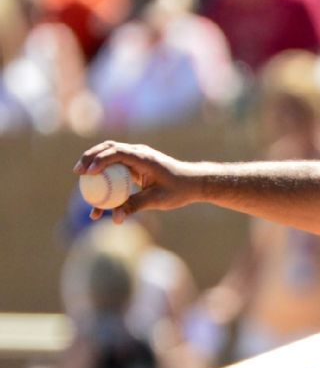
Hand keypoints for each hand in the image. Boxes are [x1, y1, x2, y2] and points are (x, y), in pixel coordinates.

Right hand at [72, 141, 200, 223]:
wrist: (193, 182)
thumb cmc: (178, 190)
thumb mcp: (156, 200)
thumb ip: (134, 206)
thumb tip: (114, 219)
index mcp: (144, 158)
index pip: (116, 153)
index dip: (99, 160)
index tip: (87, 173)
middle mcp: (138, 153)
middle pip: (108, 148)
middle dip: (90, 157)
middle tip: (77, 172)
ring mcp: (137, 156)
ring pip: (110, 153)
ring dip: (94, 160)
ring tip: (80, 173)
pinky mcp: (136, 163)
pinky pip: (117, 164)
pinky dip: (104, 169)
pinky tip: (94, 181)